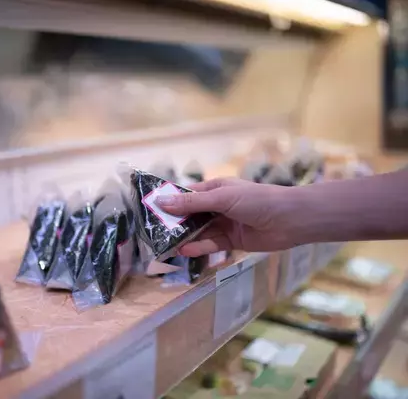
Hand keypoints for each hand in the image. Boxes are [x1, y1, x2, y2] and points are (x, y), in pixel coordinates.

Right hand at [156, 178, 299, 255]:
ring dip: (184, 237)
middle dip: (174, 223)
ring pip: (199, 231)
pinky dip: (198, 247)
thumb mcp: (222, 198)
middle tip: (154, 233)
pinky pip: (211, 244)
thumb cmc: (257, 200)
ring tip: (165, 246)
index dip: (169, 202)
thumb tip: (162, 202)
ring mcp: (224, 223)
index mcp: (216, 189)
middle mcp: (218, 206)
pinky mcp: (231, 241)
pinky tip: (185, 251)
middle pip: (191, 215)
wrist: (290, 220)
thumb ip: (192, 203)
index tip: (150, 210)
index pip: (187, 195)